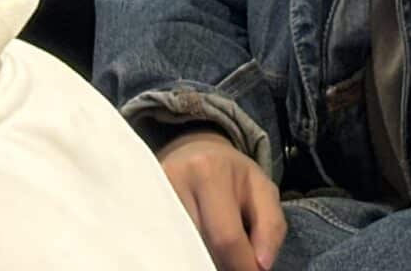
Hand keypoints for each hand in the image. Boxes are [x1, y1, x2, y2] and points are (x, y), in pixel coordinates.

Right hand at [159, 130, 286, 270]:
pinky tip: (191, 249)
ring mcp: (152, 195)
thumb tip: (261, 267)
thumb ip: (271, 228)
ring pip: (178, 248)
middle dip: (218, 264)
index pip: (226, 238)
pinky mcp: (139, 206)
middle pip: (198, 246)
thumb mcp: (263, 191)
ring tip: (212, 253)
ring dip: (198, 259)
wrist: (196, 151)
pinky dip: (180, 252)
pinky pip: (161, 243)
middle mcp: (175, 181)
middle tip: (230, 262)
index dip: (242, 265)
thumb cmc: (234, 176)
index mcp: (211, 173)